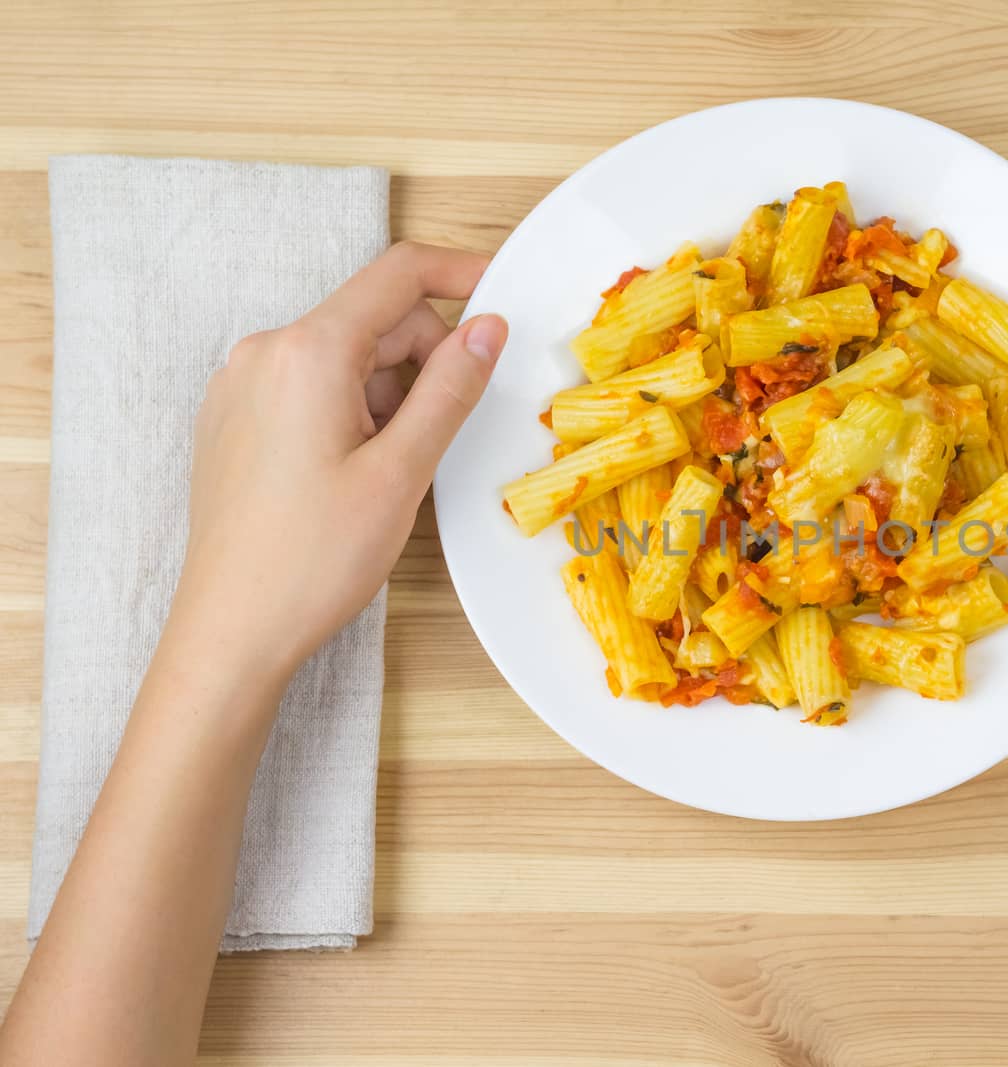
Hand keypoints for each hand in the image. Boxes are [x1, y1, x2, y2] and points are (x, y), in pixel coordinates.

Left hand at [176, 241, 507, 688]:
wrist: (232, 629)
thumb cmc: (313, 559)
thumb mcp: (402, 472)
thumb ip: (450, 389)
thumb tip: (488, 327)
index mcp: (307, 352)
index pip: (399, 274)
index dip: (462, 275)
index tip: (506, 297)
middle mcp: (265, 353)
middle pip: (374, 320)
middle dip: (426, 359)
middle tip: (447, 432)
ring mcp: (242, 386)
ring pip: (346, 358)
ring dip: (390, 394)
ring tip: (394, 469)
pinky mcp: (236, 420)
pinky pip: (312, 386)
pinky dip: (353, 411)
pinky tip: (358, 472)